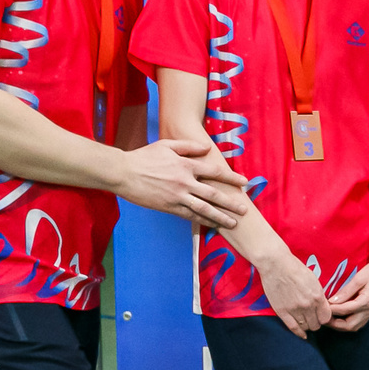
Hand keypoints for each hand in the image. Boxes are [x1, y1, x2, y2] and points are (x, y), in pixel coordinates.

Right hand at [118, 138, 249, 227]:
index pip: (215, 172)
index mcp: (186, 165)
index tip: (244, 182)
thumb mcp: (167, 145)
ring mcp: (177, 196)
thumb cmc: (144, 157)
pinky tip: (211, 224)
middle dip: (231, 203)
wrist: (124, 172)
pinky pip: (189, 215)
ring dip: (220, 217)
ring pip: (204, 208)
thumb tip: (207, 148)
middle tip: (244, 210)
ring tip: (233, 223)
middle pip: (213, 194)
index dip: (231, 177)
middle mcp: (185, 181)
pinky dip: (201, 220)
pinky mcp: (168, 207)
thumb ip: (188, 146)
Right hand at [257, 250, 334, 339]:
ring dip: (307, 326)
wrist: (276, 264)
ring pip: (305, 327)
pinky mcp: (282, 311)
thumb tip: (323, 307)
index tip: (322, 316)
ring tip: (305, 322)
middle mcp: (308, 305)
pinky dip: (298, 333)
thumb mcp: (314, 281)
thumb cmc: (296, 269)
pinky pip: (293, 327)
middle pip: (316, 324)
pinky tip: (302, 335)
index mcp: (318, 296)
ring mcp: (294, 309)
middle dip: (316, 323)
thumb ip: (319, 295)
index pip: (326, 317)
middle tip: (313, 319)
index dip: (325, 318)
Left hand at [329, 246, 368, 332]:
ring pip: (354, 327)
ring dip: (340, 326)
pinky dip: (348, 323)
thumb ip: (345, 292)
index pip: (344, 310)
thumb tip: (332, 301)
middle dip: (334, 324)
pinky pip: (358, 322)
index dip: (331, 310)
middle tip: (323, 318)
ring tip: (330, 319)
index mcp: (367, 301)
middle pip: (349, 325)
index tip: (321, 307)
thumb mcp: (358, 278)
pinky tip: (340, 317)